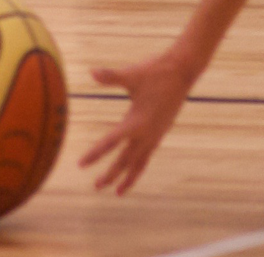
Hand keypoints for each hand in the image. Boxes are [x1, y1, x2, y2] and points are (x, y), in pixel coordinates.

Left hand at [78, 51, 197, 194]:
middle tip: (96, 186)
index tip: (81, 164)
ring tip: (118, 192)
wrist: (183, 71)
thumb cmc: (155, 72)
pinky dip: (139, 166)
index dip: (95, 154)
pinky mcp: (161, 131)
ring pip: (140, 162)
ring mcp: (155, 134)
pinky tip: (133, 170)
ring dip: (128, 177)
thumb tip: (92, 72)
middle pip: (125, 159)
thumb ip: (111, 77)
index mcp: (136, 121)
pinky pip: (148, 155)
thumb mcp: (131, 75)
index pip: (110, 142)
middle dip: (111, 174)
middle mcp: (147, 133)